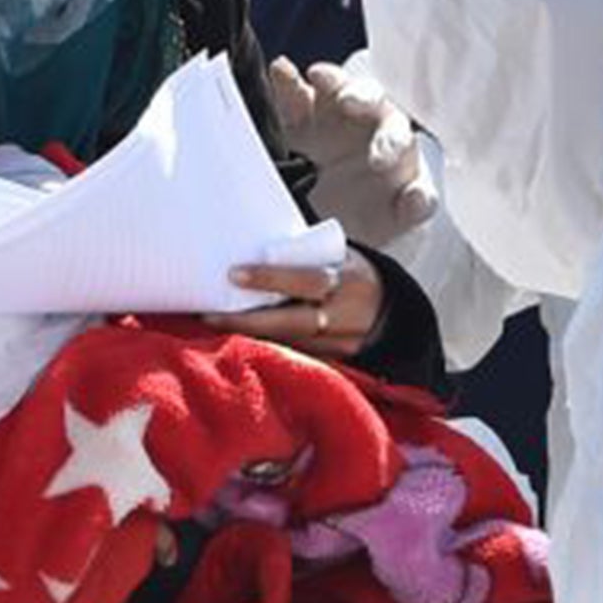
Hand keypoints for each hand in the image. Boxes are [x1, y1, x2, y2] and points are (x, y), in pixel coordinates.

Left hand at [203, 256, 385, 359]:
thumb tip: (254, 240)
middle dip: (247, 321)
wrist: (392, 311)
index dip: (270, 278)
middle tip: (209, 315)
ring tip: (213, 325)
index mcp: (348, 281)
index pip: (307, 280)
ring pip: (289, 344)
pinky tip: (237, 342)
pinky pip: (296, 356)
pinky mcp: (336, 363)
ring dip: (250, 336)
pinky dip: (268, 349)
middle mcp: (345, 317)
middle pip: (292, 323)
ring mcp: (341, 345)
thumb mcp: (341, 257)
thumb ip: (306, 255)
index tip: (233, 274)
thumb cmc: (352, 274)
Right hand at [269, 56, 436, 248]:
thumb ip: (411, 209)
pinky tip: (282, 71)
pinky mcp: (304, 119)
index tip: (378, 158)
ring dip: (331, 80)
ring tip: (318, 76)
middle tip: (349, 102)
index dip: (391, 142)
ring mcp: (340, 118)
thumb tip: (418, 199)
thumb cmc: (373, 213)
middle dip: (363, 97)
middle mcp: (374, 126)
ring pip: (339, 89)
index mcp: (398, 151)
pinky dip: (289, 83)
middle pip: (372, 99)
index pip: (400, 138)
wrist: (334, 214)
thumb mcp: (392, 219)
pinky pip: (298, 96)